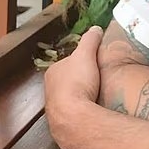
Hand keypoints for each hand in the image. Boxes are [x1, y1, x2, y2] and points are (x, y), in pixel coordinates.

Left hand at [45, 26, 103, 148]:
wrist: (73, 115)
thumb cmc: (77, 82)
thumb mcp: (85, 55)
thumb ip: (90, 40)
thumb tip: (96, 28)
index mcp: (53, 71)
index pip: (68, 62)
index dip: (81, 61)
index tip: (94, 63)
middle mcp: (50, 88)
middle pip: (69, 79)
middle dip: (82, 79)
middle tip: (98, 78)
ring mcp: (55, 105)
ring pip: (71, 96)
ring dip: (82, 95)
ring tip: (98, 93)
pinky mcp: (63, 120)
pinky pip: (75, 110)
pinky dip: (84, 108)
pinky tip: (93, 107)